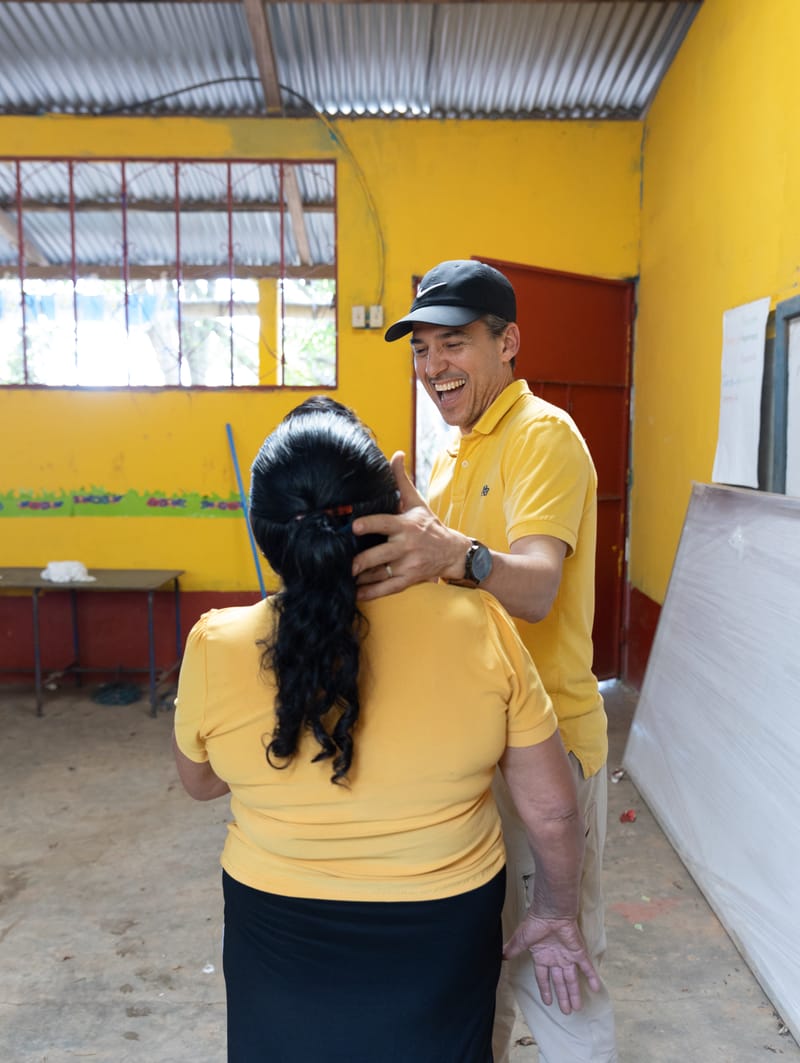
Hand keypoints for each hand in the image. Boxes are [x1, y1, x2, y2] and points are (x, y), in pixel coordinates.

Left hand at [351, 452, 468, 599]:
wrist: (453, 552)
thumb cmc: (430, 525)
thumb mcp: (417, 502)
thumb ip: (402, 480)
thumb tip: (396, 454)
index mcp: (406, 526)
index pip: (386, 524)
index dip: (370, 525)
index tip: (354, 527)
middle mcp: (407, 546)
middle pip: (380, 554)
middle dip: (362, 561)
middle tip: (345, 563)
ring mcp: (408, 565)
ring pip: (381, 573)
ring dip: (361, 578)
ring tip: (343, 577)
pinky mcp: (409, 579)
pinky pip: (387, 588)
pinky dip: (371, 593)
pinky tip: (356, 594)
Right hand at [503, 913, 600, 1014]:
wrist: (550, 912)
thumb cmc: (535, 923)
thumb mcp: (521, 939)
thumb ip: (513, 949)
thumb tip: (500, 957)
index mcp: (542, 956)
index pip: (544, 978)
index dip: (546, 990)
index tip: (548, 1003)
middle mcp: (555, 958)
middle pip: (559, 982)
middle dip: (562, 997)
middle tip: (566, 1012)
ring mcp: (567, 956)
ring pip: (572, 979)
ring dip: (574, 993)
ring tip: (576, 1008)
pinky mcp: (578, 952)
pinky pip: (586, 967)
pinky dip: (592, 977)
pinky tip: (596, 988)